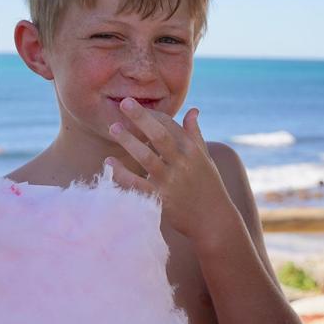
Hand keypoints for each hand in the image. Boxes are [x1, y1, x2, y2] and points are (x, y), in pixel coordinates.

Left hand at [106, 98, 232, 239]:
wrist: (213, 220)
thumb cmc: (208, 186)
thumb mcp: (205, 158)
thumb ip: (195, 134)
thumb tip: (193, 110)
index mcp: (192, 150)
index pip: (171, 125)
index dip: (152, 114)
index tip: (136, 108)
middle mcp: (182, 163)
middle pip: (159, 135)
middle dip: (141, 117)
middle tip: (124, 103)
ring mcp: (171, 182)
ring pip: (146, 157)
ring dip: (128, 141)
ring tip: (113, 128)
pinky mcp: (160, 199)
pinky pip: (137, 185)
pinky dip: (122, 174)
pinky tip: (109, 162)